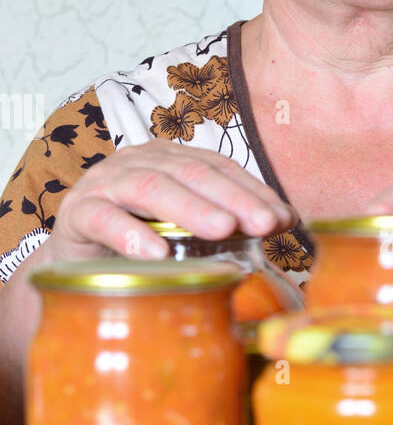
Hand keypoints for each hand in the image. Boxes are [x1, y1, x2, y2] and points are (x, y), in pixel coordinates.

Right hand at [48, 141, 294, 260]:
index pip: (218, 167)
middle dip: (232, 198)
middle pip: (191, 173)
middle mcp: (138, 162)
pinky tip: (157, 252)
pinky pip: (103, 219)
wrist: (77, 264)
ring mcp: (105, 184)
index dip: (253, 190)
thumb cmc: (140, 243)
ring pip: (150, 188)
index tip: (284, 219)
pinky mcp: (76, 214)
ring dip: (190, 209)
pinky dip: (131, 234)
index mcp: (170, 160)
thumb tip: (284, 223)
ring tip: (223, 231)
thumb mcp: (187, 232)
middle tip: (264, 224)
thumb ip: (228, 224)